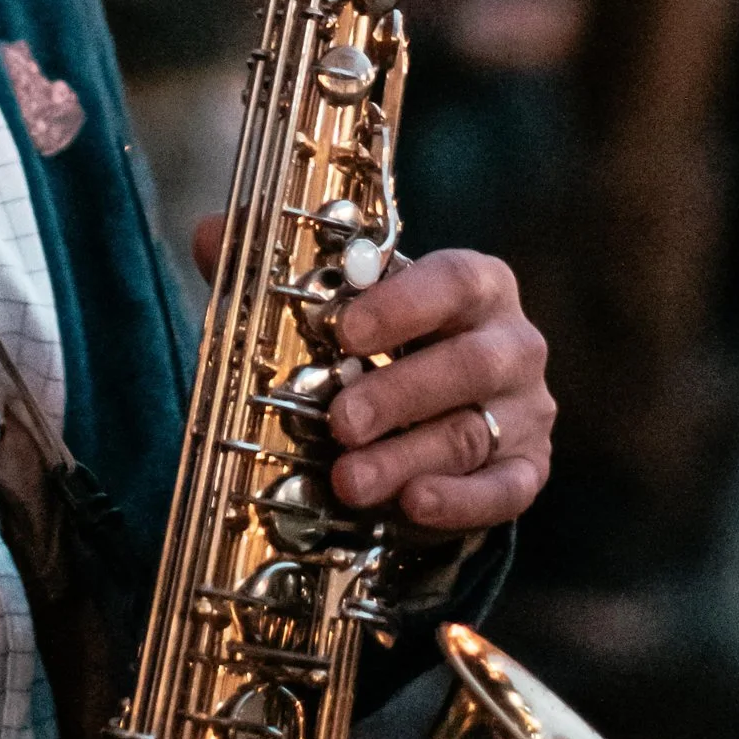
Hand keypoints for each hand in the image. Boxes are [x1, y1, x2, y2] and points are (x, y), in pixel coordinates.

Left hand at [185, 237, 554, 532]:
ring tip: (349, 481)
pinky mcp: (529, 468)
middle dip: (398, 395)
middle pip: (467, 364)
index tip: (343, 331)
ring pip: (473, 432)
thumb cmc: (389, 341)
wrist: (442, 406)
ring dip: (408, 458)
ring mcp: (528, 409)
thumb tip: (208, 234)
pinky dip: (460, 500)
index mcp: (476, 284)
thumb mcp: (344, 303)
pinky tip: (414, 504)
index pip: (453, 281)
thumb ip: (279, 269)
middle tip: (339, 422)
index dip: (401, 305)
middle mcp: (513, 341)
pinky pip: (506, 489)